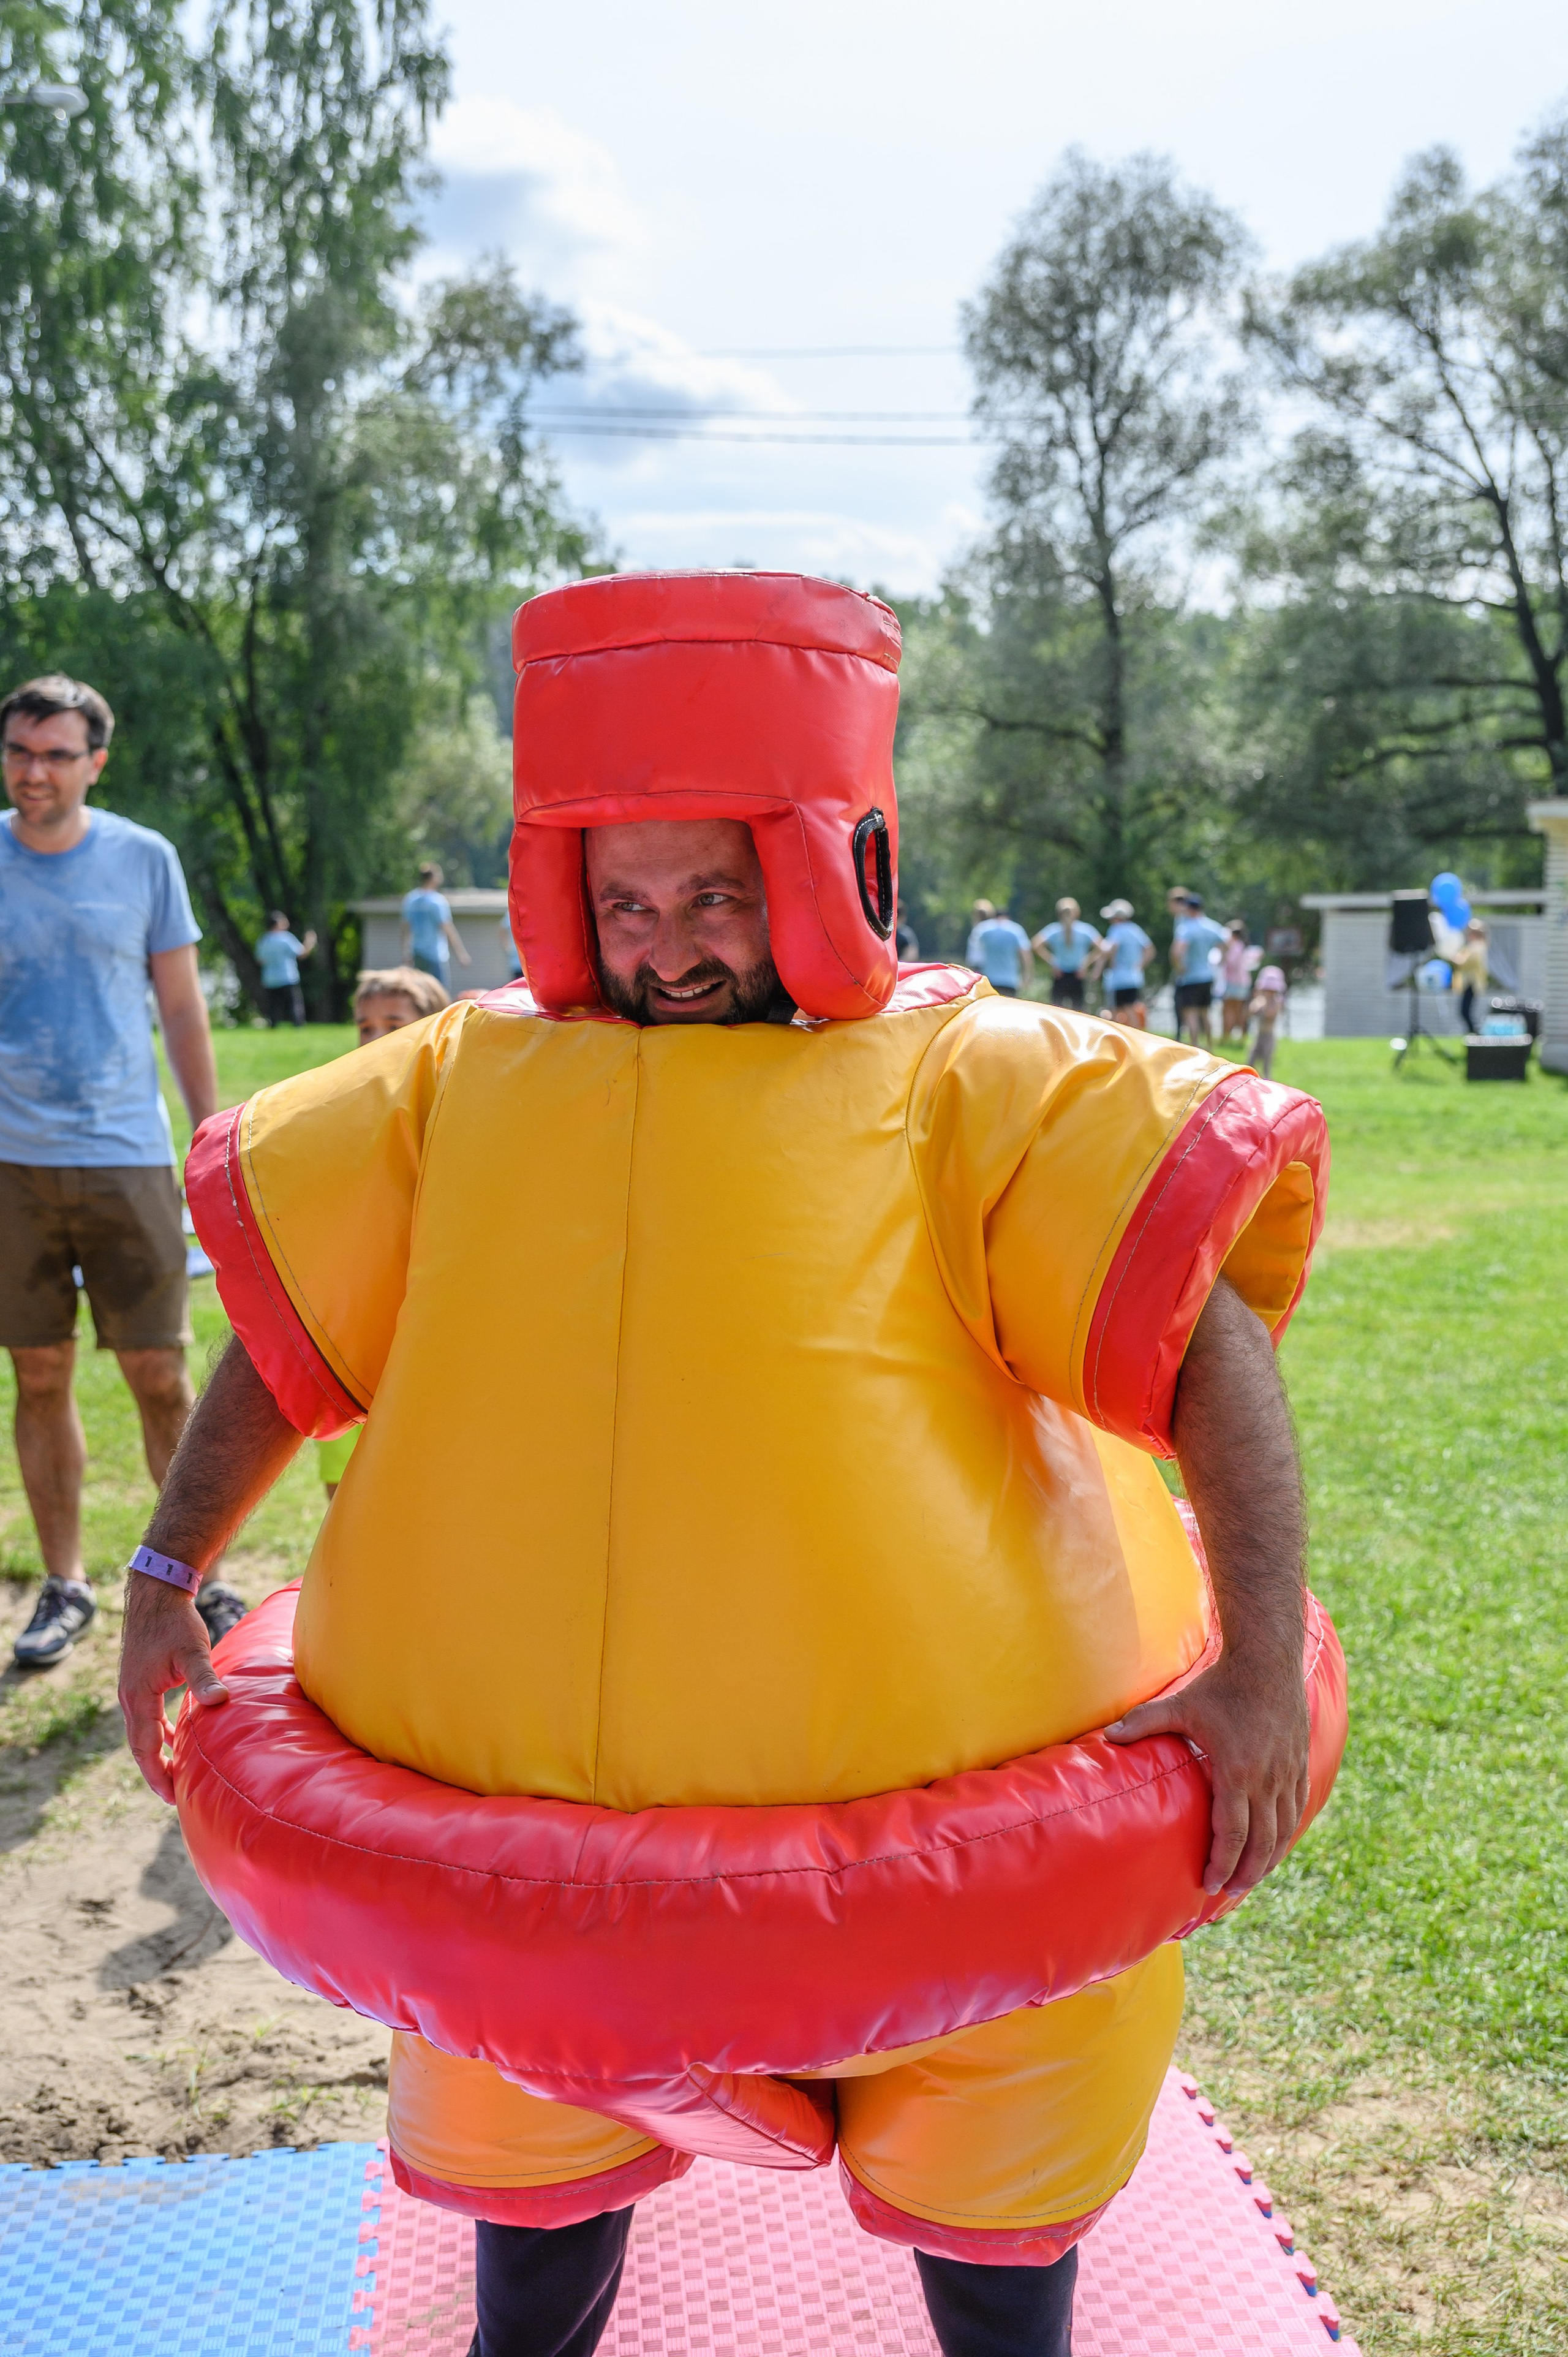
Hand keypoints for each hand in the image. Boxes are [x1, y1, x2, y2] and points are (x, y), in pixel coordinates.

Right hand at [118, 1573, 228, 1804]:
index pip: (145, 1747)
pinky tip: (174, 1738)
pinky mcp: (139, 1682)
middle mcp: (129, 1697)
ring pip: (141, 1733)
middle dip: (155, 1771)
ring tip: (174, 1774)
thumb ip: (204, 1677)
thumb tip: (220, 1702)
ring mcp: (132, 1690)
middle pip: (139, 1746)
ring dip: (156, 1753)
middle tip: (173, 1796)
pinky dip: (158, 1732)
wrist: (156, 1594)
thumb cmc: (176, 1622)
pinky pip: (146, 1717)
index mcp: (138, 1696)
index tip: (171, 1797)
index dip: (158, 1774)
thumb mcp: (193, 1650)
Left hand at [1105, 1644, 1310, 1897]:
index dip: (1221, 1862)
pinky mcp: (1300, 1762)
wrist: (1268, 1659)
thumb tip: (1107, 1738)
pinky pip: (1297, 1808)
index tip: (1208, 1883)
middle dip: (1245, 1873)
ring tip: (1250, 1879)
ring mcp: (1288, 1772)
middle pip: (1261, 1842)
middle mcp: (1267, 1778)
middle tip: (1227, 1893)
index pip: (1232, 1832)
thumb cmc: (1221, 1684)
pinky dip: (1286, 1833)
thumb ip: (1143, 1722)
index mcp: (1237, 1770)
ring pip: (1283, 1830)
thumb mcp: (1180, 1703)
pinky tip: (1275, 1845)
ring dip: (1268, 1860)